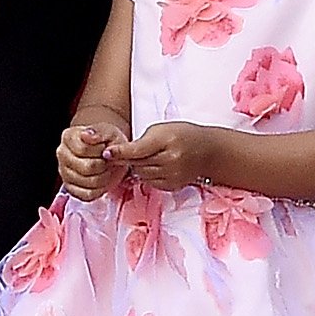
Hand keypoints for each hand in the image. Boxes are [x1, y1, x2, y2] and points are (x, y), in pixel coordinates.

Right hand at [56, 119, 118, 200]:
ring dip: (104, 177)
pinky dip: (100, 189)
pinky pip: (87, 195)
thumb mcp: (109, 132)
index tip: (106, 148)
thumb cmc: (108, 141)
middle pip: (86, 168)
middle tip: (109, 160)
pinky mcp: (71, 188)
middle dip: (104, 165)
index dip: (100, 151)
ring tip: (106, 168)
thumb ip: (99, 133)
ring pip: (88, 182)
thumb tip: (87, 136)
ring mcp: (65, 172)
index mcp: (68, 137)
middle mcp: (62, 154)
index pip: (83, 149)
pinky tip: (103, 178)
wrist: (109, 152)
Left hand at [105, 120, 221, 190]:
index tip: (107, 153)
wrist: (207, 151)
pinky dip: (148, 175)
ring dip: (138, 167)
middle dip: (129, 159)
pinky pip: (150, 182)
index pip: (137, 150)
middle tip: (127, 153)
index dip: (120, 152)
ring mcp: (172, 175)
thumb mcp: (162, 129)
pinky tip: (155, 166)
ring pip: (142, 175)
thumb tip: (119, 154)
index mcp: (166, 141)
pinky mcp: (173, 186)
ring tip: (147, 158)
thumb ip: (141, 141)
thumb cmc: (182, 135)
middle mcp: (170, 160)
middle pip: (137, 164)